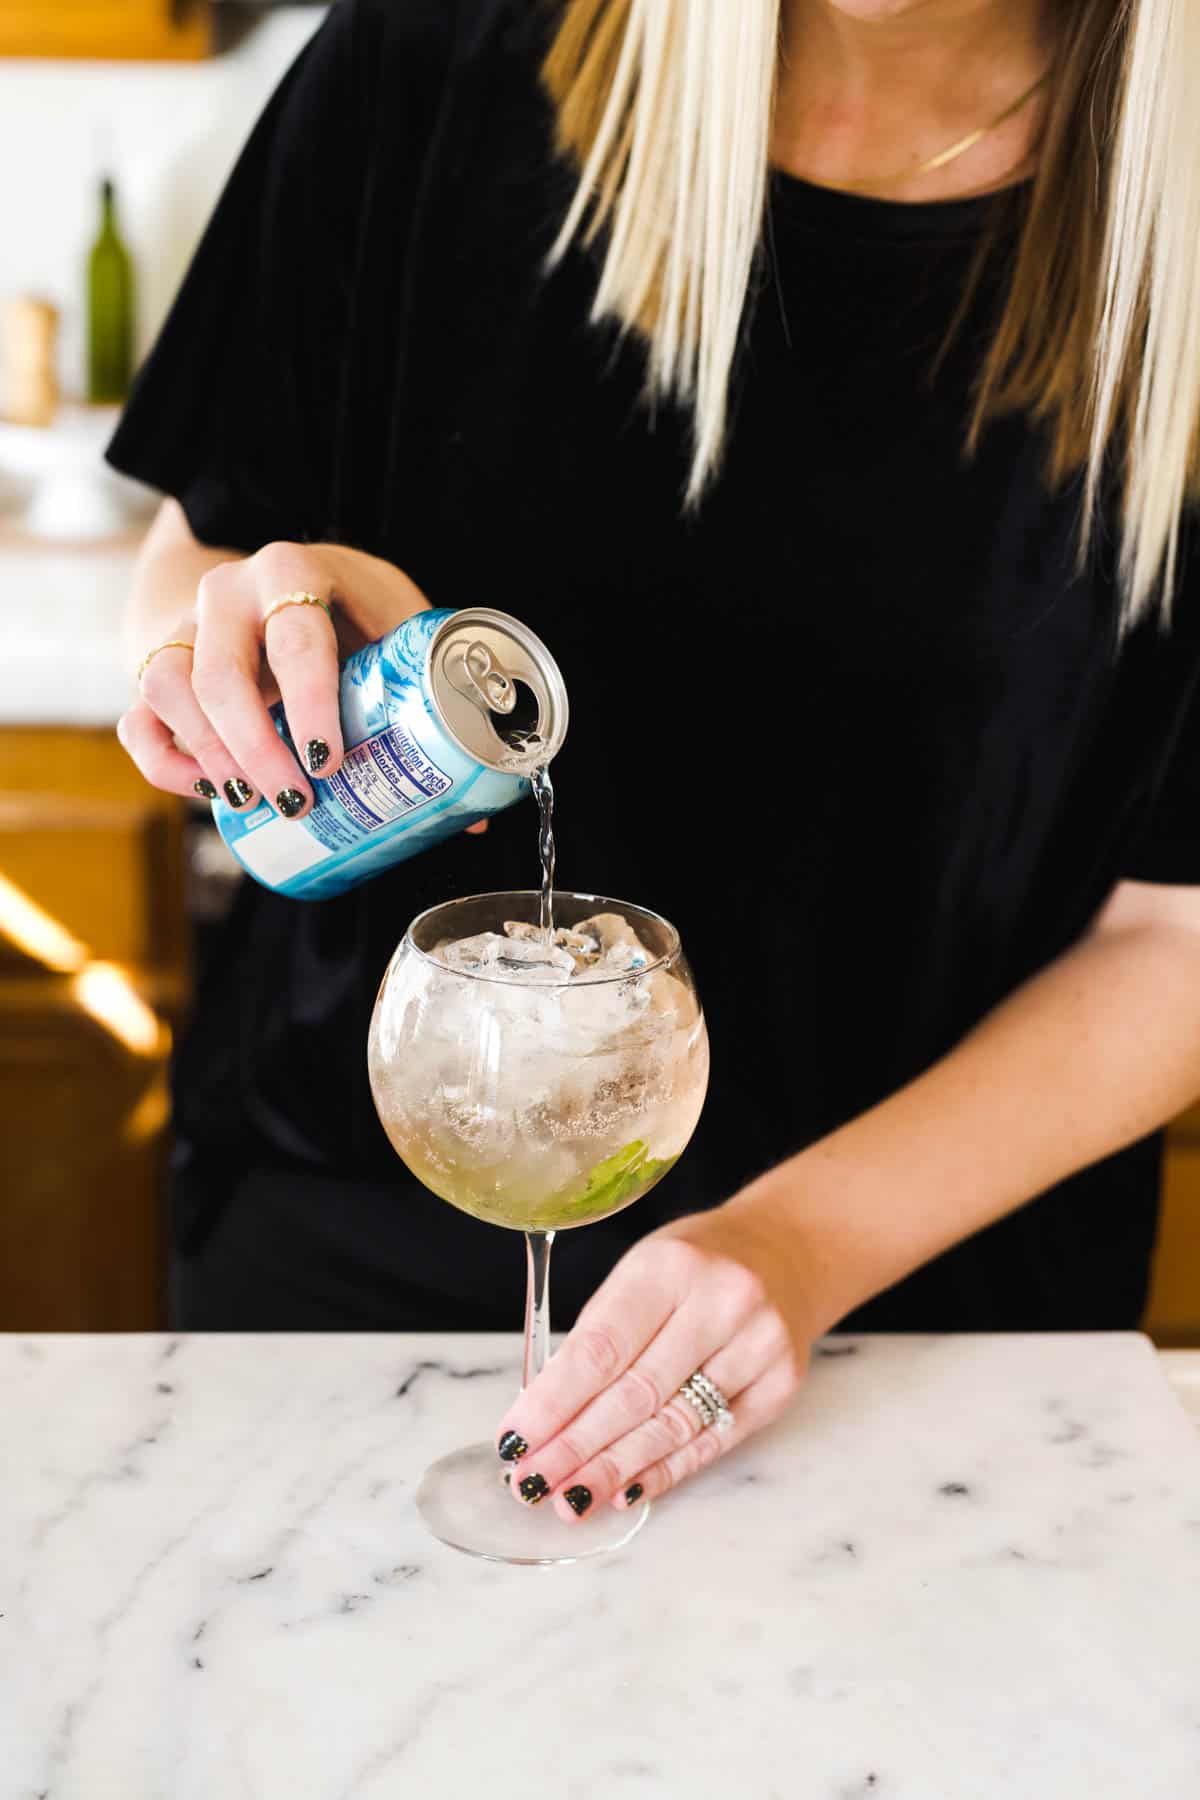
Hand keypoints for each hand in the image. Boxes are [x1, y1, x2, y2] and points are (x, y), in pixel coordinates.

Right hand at [119, 538, 457, 822]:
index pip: (297, 638)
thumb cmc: (355, 614)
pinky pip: (140, 716)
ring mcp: (186, 625)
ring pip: (167, 687)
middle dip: (257, 747)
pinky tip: (208, 793)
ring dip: (208, 754)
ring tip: (253, 800)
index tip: (331, 761)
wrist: (282, 579)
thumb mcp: (395, 630)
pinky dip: (165, 761)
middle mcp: (229, 592)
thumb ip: (429, 703)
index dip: (311, 704)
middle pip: (219, 671)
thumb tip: (475, 821)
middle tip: (298, 800)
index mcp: (296, 571)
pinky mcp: (161, 663)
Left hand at [496, 1196, 813, 1521]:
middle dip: (575, 1447)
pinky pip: (713, 1443)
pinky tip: (624, 1491)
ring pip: (673, 1426)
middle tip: (531, 1482)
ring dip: (614, 1470)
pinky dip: (663, 1471)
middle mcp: (720, 1303)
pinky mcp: (780, 1385)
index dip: (553, 1402)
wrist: (787, 1251)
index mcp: (669, 1267)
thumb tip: (544, 1415)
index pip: (601, 1348)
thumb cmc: (695, 1265)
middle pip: (635, 1395)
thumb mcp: (640, 1271)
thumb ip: (599, 1336)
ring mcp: (758, 1346)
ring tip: (569, 1499)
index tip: (514, 1440)